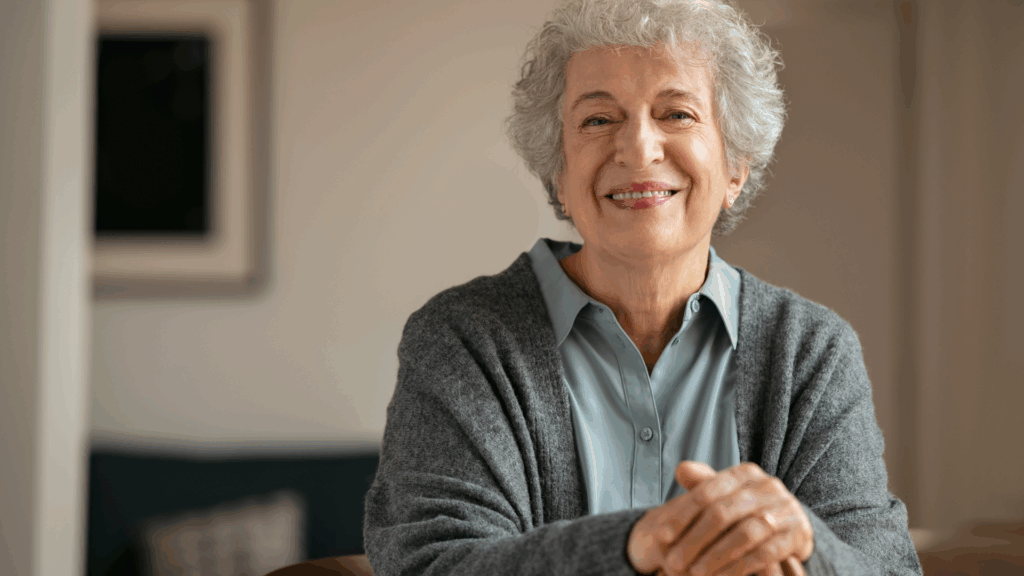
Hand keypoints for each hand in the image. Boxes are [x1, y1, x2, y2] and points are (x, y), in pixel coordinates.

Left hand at [628, 461, 812, 575]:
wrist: (791, 524)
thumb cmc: (747, 508)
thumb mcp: (726, 493)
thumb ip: (703, 484)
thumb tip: (681, 469)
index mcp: (746, 473)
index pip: (707, 491)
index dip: (682, 514)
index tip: (662, 537)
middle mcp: (768, 486)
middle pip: (723, 512)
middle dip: (695, 540)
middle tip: (674, 562)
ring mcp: (785, 510)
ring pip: (744, 534)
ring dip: (716, 556)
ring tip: (695, 573)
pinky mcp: (797, 534)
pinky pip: (765, 553)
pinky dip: (739, 567)